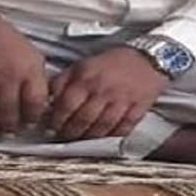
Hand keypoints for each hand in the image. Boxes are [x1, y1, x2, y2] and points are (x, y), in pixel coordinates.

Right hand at [0, 12, 47, 136]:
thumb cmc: (4, 40)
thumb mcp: (31, 55)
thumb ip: (37, 79)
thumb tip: (44, 104)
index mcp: (28, 69)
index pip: (35, 103)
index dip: (32, 118)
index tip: (28, 124)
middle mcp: (6, 74)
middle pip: (10, 112)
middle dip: (9, 127)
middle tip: (7, 132)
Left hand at [46, 46, 170, 140]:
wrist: (147, 58)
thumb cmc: (112, 62)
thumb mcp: (83, 64)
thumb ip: (64, 81)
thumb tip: (48, 98)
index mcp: (87, 77)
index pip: (66, 105)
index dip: (56, 119)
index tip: (51, 127)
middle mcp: (103, 90)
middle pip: (82, 120)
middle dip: (70, 132)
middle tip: (64, 136)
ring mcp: (122, 100)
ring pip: (101, 128)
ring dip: (88, 137)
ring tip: (82, 138)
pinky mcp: (138, 108)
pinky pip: (123, 128)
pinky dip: (112, 135)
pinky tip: (105, 136)